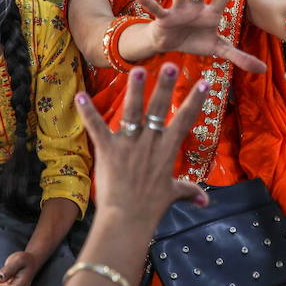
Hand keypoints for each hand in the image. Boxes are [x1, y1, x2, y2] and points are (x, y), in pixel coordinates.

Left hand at [75, 61, 208, 231]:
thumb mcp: (172, 195)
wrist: (127, 219)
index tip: (205, 83)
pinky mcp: (108, 150)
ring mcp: (128, 144)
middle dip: (166, 86)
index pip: (185, 120)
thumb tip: (205, 202)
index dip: (196, 101)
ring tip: (137, 70)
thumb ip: (188, 192)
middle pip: (159, 109)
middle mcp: (149, 142)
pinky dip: (87, 112)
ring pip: (132, 111)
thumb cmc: (151, 209)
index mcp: (167, 150)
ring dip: (135, 90)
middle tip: (170, 65)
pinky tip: (80, 96)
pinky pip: (97, 127)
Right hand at [132, 0, 267, 73]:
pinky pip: (156, 9)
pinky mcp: (165, 19)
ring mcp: (179, 10)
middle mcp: (196, 6)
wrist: (172, 45)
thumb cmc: (195, 41)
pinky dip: (147, 2)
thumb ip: (239, 56)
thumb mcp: (218, 49)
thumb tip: (262, 68)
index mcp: (211, 12)